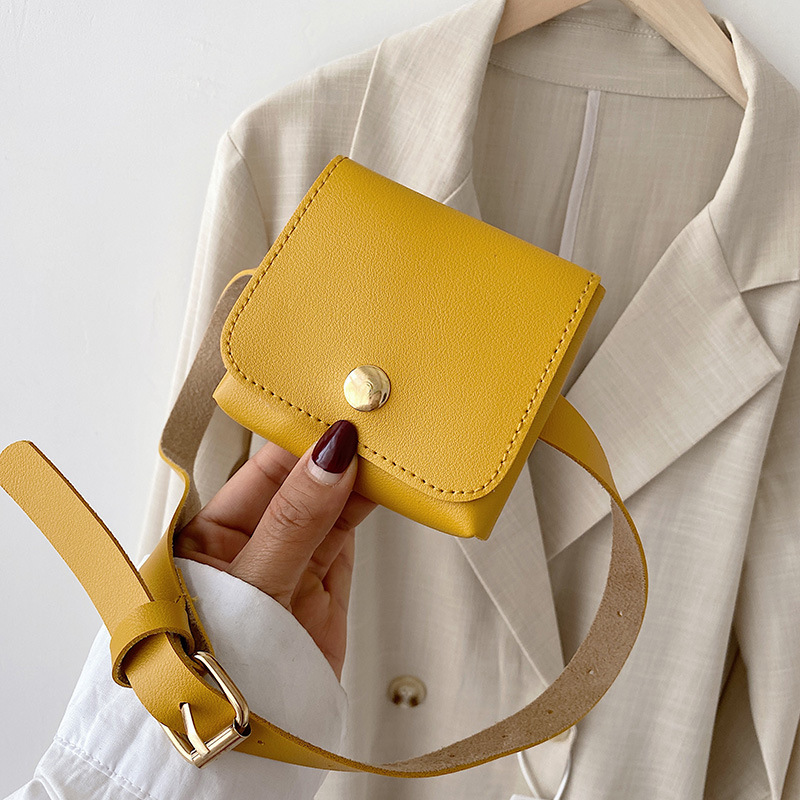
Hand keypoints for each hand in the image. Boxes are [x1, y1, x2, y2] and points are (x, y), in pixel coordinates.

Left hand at [173, 420, 376, 681]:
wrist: (250, 748)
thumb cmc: (218, 669)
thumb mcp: (255, 583)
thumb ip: (295, 519)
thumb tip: (329, 456)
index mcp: (214, 531)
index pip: (262, 466)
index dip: (299, 436)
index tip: (335, 408)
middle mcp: (254, 539)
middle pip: (301, 478)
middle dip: (334, 449)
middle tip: (371, 415)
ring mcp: (293, 558)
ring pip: (331, 500)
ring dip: (359, 474)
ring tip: (388, 442)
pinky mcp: (326, 580)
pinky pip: (351, 530)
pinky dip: (372, 504)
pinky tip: (389, 480)